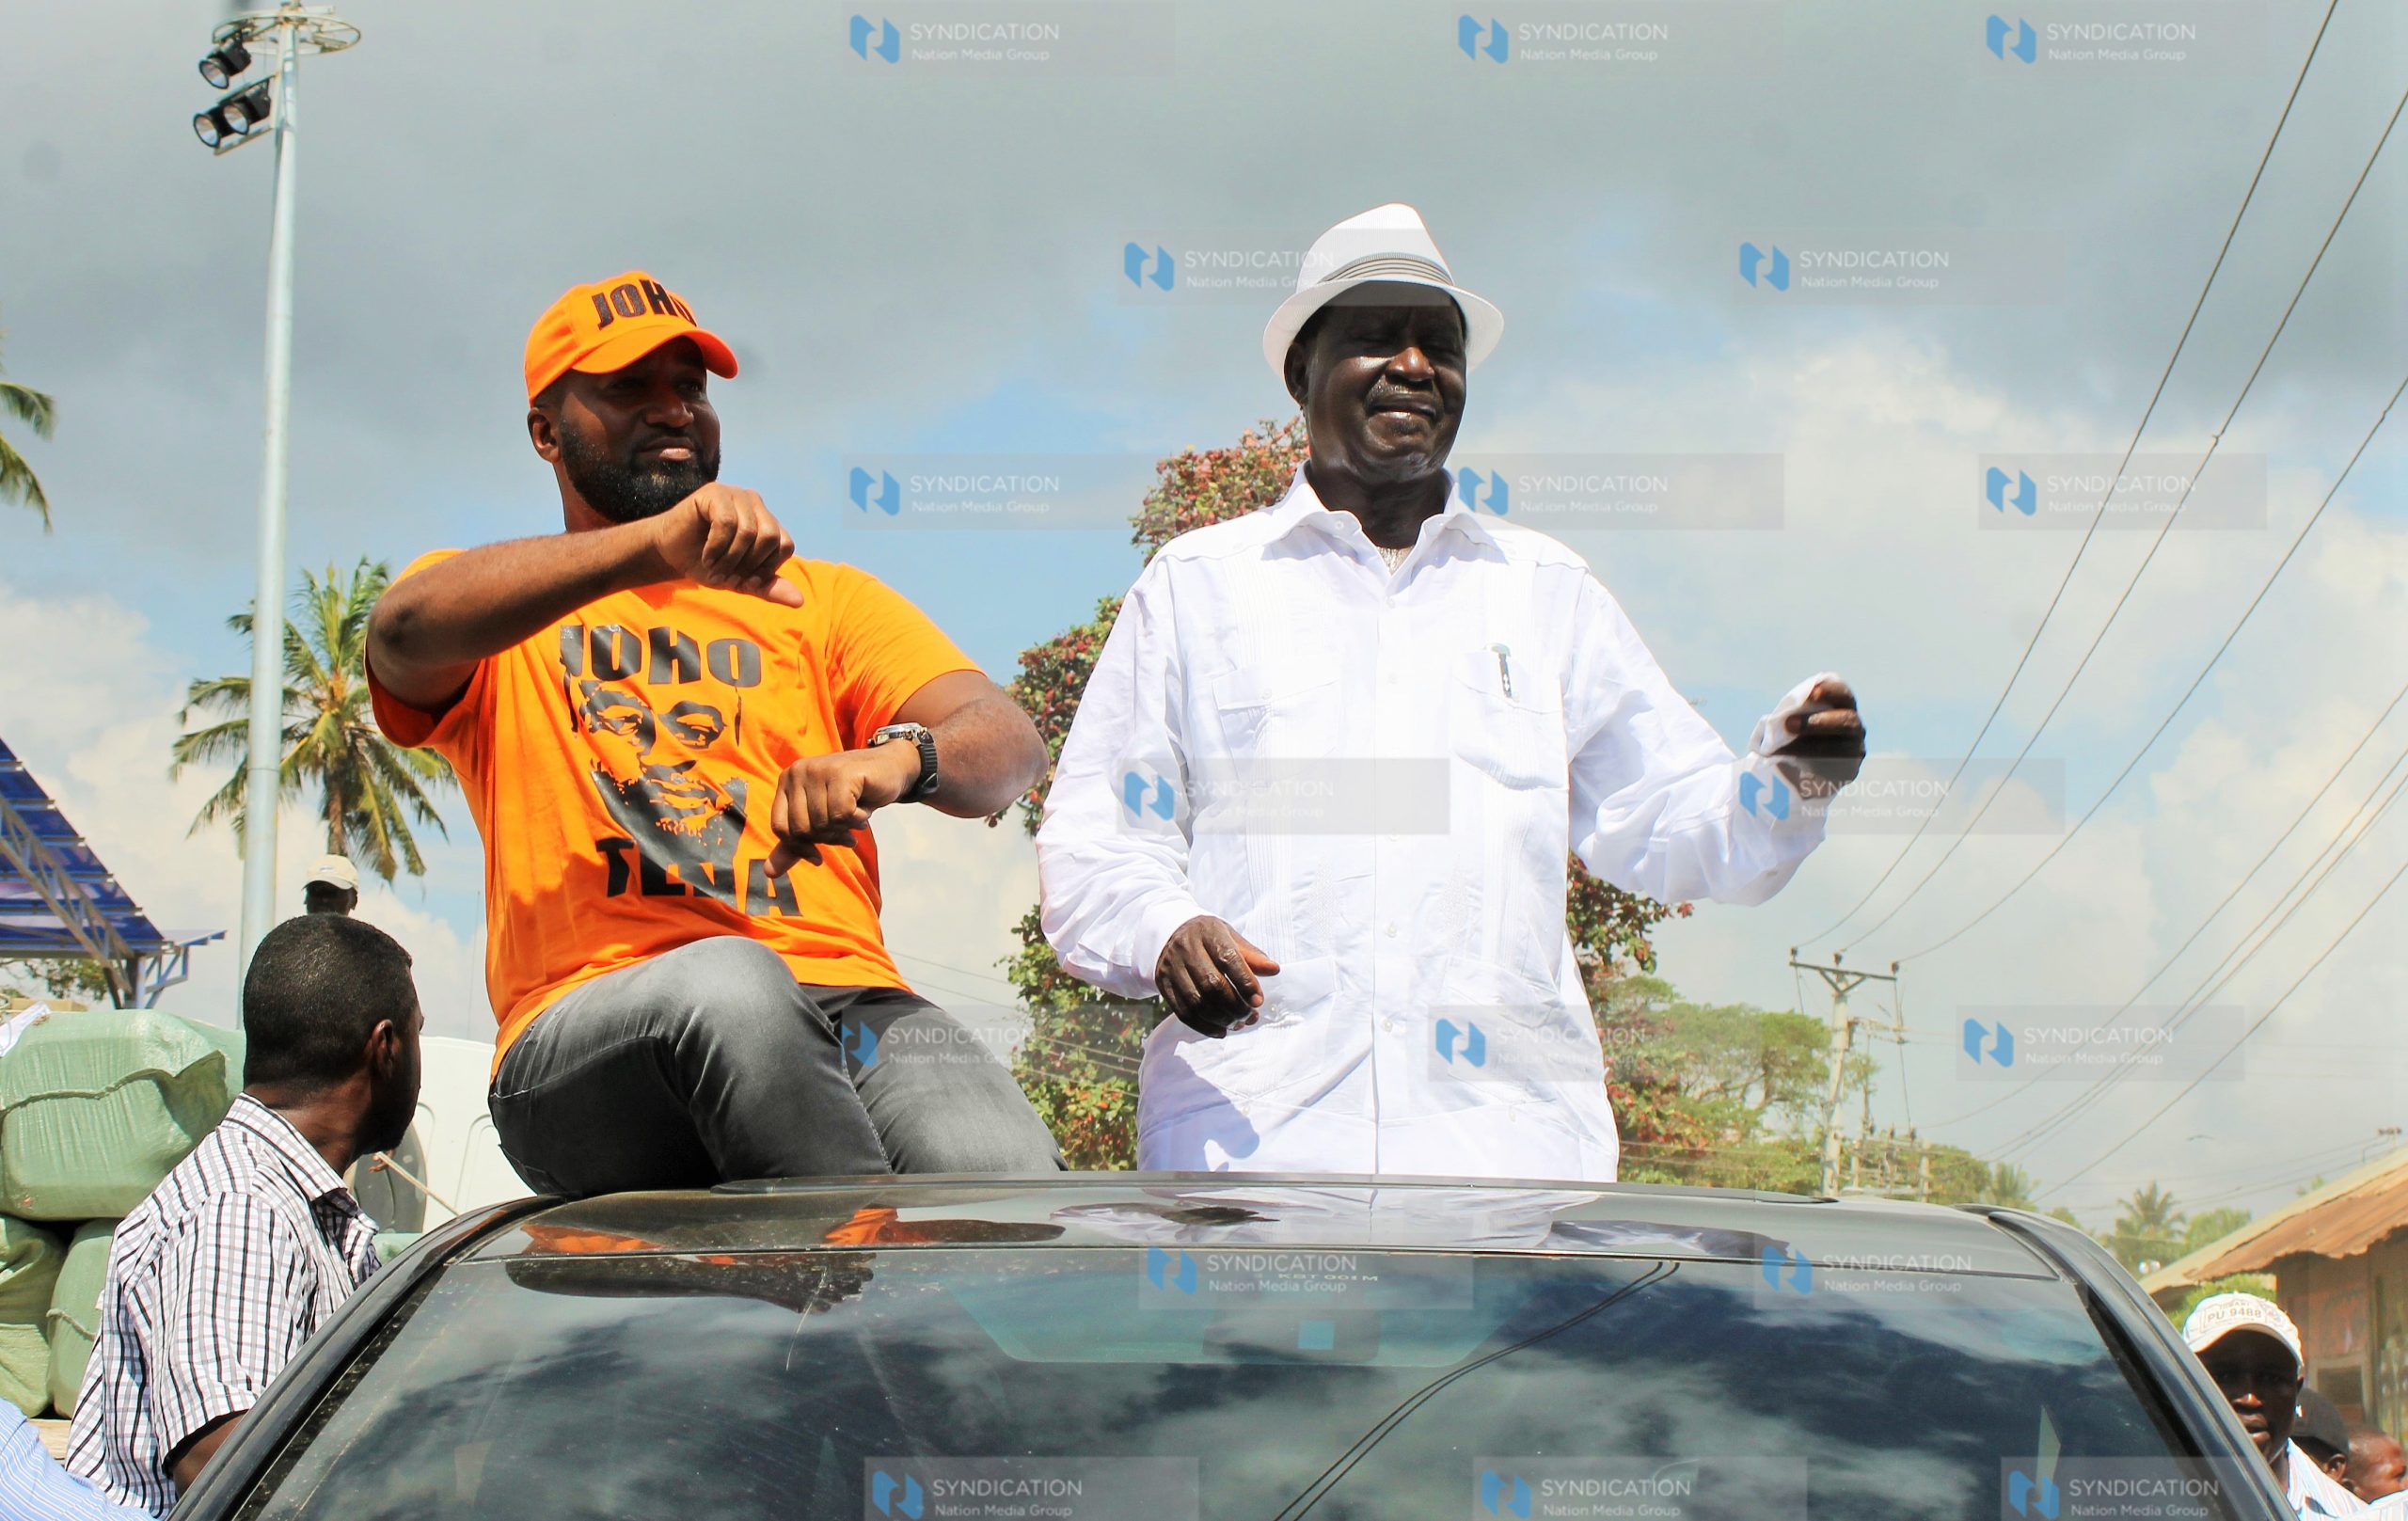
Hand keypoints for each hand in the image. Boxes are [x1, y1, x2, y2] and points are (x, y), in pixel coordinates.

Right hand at [649, 484, 803, 606]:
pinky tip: (707, 556)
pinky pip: (727, 522)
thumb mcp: (741, 581)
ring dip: (730, 558)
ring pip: (749, 531)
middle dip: (747, 564)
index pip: (784, 545)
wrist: (671, 554)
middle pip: (769, 537)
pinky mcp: (715, 492)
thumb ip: (768, 588)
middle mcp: (756, 504)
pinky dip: (717, 547)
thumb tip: (799, 601)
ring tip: (714, 567)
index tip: (745, 582)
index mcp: (768, 522)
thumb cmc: (709, 564)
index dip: (766, 569)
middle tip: (726, 576)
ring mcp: (736, 495)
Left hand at [767, 745, 922, 872]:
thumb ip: (796, 843)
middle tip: (844, 834)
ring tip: (855, 820)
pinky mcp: (841, 773)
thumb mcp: (820, 819)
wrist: (888, 769)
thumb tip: (769, 873)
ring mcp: (819, 769)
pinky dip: (856, 820)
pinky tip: (862, 812)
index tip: (818, 857)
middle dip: (827, 838)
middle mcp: (798, 771)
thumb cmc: (852, 795)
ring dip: (844, 830)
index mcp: (787, 781)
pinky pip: (841, 813)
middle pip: (802, 828)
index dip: (799, 848)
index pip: (780, 827)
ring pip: (822, 822)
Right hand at [1155, 917, 1281, 1038]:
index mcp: (1207, 933)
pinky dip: (1204, 1027)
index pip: (1228, 959)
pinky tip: (1221, 1030)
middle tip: (1250, 1016)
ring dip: (1221, 1019)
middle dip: (1235, 1006)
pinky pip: (1183, 1012)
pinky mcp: (1163, 985)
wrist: (1169, 933)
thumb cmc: (1208, 938)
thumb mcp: (1230, 938)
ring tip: (1238, 1024)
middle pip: (1211, 984)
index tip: (1258, 1001)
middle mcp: (1186, 949)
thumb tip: (1275, 970)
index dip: (1245, 982)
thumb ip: (1252, 956)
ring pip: (1196, 1002)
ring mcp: (1172, 968)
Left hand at [1773, 678, 1866, 798]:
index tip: (1811, 694)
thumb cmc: (1798, 730)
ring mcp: (1855, 747)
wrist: (1802, 761)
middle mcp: (1854, 725)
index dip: (1831, 691)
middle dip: (1819, 722)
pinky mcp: (1849, 768)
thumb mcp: (1796, 717)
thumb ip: (1794, 714)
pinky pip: (1835, 767)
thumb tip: (1777, 721)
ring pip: (1841, 748)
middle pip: (1848, 721)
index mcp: (1843, 705)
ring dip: (1810, 747)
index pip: (1844, 693)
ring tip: (1783, 749)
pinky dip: (1811, 765)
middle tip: (1790, 725)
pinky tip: (1791, 762)